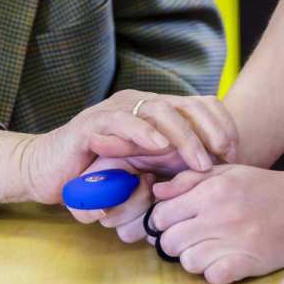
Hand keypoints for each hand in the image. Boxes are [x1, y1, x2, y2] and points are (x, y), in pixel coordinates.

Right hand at [64, 91, 236, 242]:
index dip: (220, 125)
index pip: (198, 105)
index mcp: (155, 112)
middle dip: (209, 130)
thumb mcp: (143, 170)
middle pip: (185, 105)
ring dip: (183, 136)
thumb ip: (170, 168)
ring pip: (158, 110)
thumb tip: (212, 180)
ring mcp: (115, 111)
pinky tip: (157, 146)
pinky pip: (121, 120)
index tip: (234, 153)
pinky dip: (141, 131)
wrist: (48, 169)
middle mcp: (138, 104)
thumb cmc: (98, 172)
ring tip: (199, 161)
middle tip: (224, 157)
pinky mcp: (92, 124)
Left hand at [148, 163, 283, 283]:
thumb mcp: (227, 172)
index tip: (170, 220)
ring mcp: (234, 241)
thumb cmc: (266, 186)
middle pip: (169, 241)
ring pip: (188, 262)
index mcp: (211, 190)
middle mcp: (218, 215)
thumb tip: (157, 191)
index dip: (160, 219)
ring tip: (205, 247)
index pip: (161, 213)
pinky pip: (213, 277)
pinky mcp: (249, 263)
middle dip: (172, 240)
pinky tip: (222, 260)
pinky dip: (213, 272)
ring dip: (192, 257)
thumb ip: (189, 179)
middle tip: (187, 235)